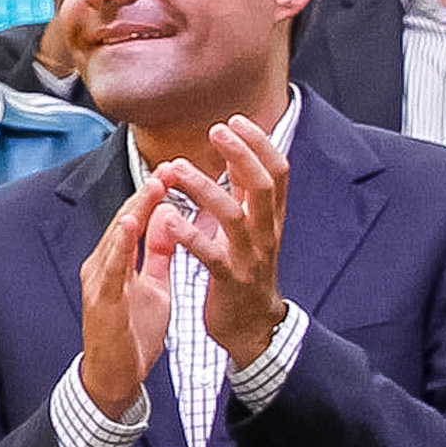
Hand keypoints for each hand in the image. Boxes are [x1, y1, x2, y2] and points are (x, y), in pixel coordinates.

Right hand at [76, 172, 175, 417]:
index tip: (173, 171)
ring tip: (154, 187)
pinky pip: (112, 267)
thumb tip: (168, 219)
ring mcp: (99, 281)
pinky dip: (121, 244)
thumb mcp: (154, 288)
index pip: (135, 221)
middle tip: (167, 167)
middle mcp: (102, 265)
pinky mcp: (101, 299)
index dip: (152, 196)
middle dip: (146, 195)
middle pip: (124, 222)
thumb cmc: (132, 334)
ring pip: (117, 239)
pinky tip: (131, 224)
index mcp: (117, 262)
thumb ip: (159, 255)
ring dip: (135, 211)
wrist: (116, 377)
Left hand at [158, 117, 289, 366]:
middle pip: (264, 187)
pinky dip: (190, 236)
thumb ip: (247, 194)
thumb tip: (238, 152)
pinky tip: (167, 219)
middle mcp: (266, 234)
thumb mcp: (255, 229)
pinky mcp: (229, 281)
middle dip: (241, 156)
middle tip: (216, 130)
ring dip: (205, 189)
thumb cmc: (246, 269)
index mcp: (271, 219)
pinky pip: (211, 256)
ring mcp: (249, 258)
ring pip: (234, 217)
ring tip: (176, 169)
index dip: (261, 144)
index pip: (278, 173)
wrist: (252, 326)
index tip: (236, 119)